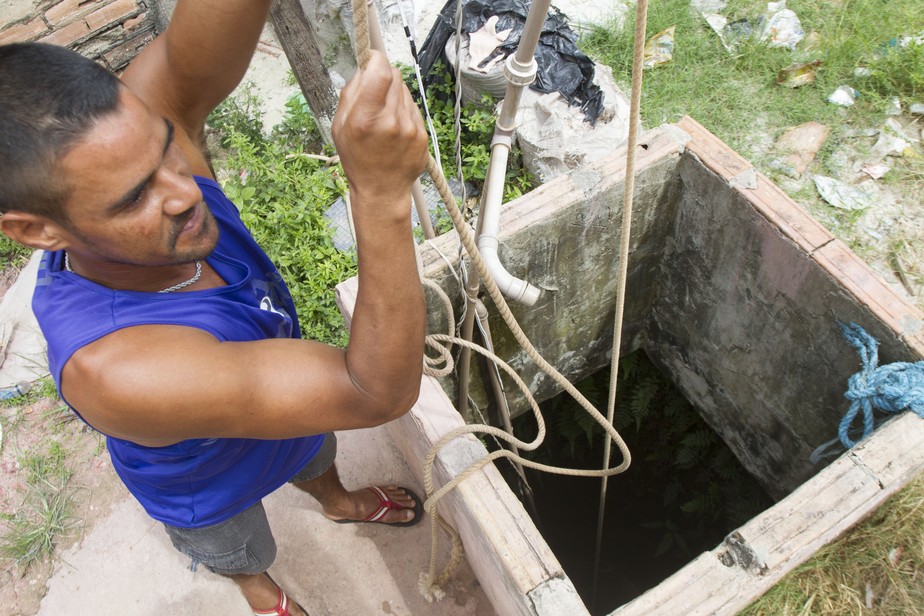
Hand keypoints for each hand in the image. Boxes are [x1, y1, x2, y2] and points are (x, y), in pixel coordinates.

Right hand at [332, 51, 428, 216]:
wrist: (381, 190)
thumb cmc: (357, 159)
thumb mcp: (339, 126)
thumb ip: (351, 93)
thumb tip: (364, 67)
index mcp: (365, 119)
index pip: (381, 71)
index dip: (377, 60)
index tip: (372, 60)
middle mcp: (390, 122)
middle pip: (394, 76)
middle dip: (384, 76)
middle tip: (375, 91)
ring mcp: (409, 128)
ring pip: (404, 90)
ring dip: (394, 94)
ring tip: (384, 115)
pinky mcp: (422, 134)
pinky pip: (413, 107)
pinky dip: (403, 109)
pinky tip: (395, 126)